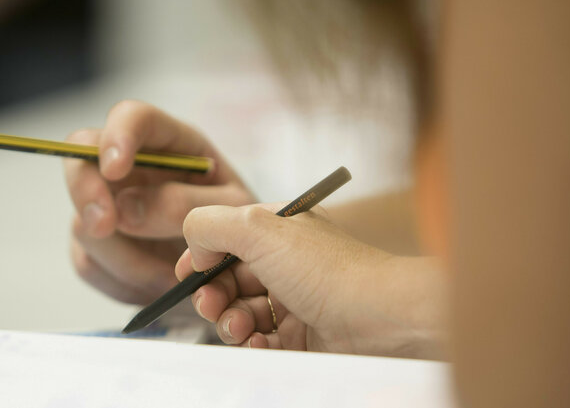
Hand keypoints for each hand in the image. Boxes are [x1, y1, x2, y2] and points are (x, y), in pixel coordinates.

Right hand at [64, 100, 254, 303]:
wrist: (242, 275)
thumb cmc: (244, 230)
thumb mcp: (233, 212)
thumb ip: (183, 204)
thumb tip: (124, 208)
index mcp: (172, 144)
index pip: (132, 117)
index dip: (116, 136)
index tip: (114, 169)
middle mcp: (134, 168)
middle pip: (80, 155)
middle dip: (86, 191)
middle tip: (104, 226)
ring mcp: (112, 205)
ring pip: (82, 220)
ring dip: (121, 256)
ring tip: (167, 278)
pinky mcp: (103, 245)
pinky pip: (88, 262)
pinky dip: (119, 280)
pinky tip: (154, 285)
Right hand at [175, 204, 446, 357]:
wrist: (382, 320)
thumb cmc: (328, 270)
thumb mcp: (260, 227)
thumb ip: (212, 224)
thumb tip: (194, 246)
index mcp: (278, 231)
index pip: (226, 240)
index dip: (202, 257)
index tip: (188, 274)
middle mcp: (285, 264)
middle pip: (228, 281)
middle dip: (212, 294)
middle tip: (210, 304)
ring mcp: (293, 302)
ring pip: (240, 314)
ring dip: (230, 322)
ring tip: (241, 328)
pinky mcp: (301, 339)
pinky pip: (260, 343)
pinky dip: (252, 345)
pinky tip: (259, 344)